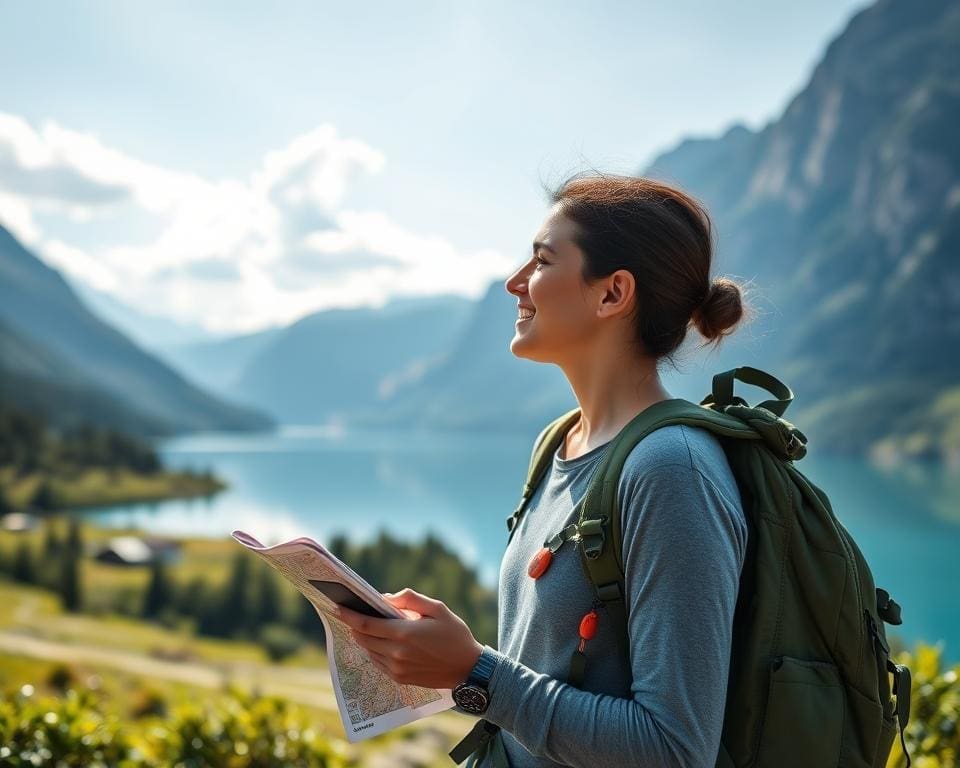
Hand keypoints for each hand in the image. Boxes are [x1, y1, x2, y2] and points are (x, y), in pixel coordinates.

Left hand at [335, 588, 482, 688]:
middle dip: (354, 625)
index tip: (337, 607)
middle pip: (363, 638)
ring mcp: (397, 668)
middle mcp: (396, 653)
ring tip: (366, 626)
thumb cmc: (455, 635)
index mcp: (404, 633)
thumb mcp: (438, 609)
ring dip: (364, 638)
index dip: (349, 615)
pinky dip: (374, 650)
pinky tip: (381, 642)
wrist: (467, 669)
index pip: (366, 624)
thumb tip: (387, 598)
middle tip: (350, 613)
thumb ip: (410, 599)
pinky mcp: (400, 678)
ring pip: (368, 651)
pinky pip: (378, 662)